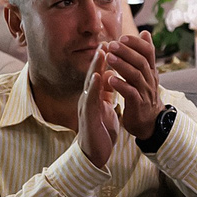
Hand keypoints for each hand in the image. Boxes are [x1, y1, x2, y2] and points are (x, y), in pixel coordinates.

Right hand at [77, 44, 123, 169]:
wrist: (94, 155)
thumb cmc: (100, 132)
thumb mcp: (106, 109)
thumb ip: (106, 95)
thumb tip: (110, 80)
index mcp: (94, 98)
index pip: (99, 76)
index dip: (104, 62)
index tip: (110, 46)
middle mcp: (88, 100)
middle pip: (93, 75)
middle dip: (99, 59)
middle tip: (104, 42)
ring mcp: (86, 108)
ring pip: (90, 84)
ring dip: (95, 68)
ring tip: (101, 53)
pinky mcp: (88, 117)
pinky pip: (90, 100)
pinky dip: (93, 87)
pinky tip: (96, 77)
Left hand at [110, 28, 165, 141]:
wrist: (150, 122)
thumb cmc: (144, 94)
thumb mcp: (146, 73)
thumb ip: (144, 54)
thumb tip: (145, 32)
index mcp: (150, 71)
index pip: (148, 52)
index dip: (136, 43)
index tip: (122, 37)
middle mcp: (150, 79)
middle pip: (141, 62)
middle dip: (126, 51)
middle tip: (112, 44)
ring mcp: (145, 92)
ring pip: (136, 75)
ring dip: (122, 65)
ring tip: (109, 57)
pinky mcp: (138, 104)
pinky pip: (131, 93)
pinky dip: (121, 85)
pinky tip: (110, 79)